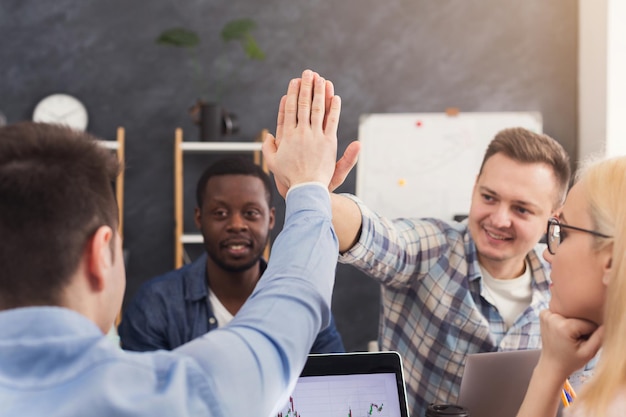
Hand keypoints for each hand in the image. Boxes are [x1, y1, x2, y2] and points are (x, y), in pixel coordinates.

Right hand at [263, 69, 339, 193]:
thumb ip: (269, 148)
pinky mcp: (329, 143)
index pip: (290, 110)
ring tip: (321, 79)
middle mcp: (301, 133)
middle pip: (304, 105)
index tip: (294, 82)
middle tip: (308, 73)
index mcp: (287, 136)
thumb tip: (268, 136)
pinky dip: (334, 108)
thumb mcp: (272, 163)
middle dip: (306, 87)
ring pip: (318, 109)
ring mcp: (316, 137)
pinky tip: (334, 97)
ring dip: (320, 92)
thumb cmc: (288, 178)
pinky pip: (332, 122)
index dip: (293, 94)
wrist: (306, 189)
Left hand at [535, 309, 602, 378]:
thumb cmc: (570, 361)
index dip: (590, 334)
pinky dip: (564, 321)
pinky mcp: (544, 314)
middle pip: (580, 317)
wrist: (551, 365)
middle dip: (582, 328)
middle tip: (574, 342)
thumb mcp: (588, 353)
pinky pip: (562, 313)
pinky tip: (561, 332)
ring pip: (572, 314)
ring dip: (573, 324)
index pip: (589, 323)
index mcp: (564, 326)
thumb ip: (599, 338)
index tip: (582, 343)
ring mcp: (546, 314)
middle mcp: (553, 317)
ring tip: (568, 338)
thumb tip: (607, 324)